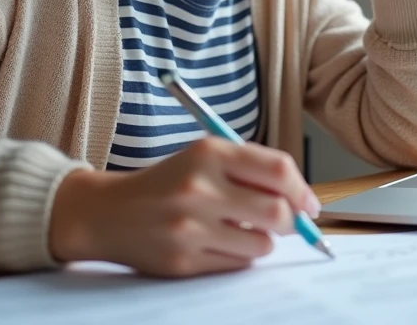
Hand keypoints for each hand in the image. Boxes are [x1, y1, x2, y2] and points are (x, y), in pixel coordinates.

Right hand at [49, 137, 319, 277]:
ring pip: (262, 243)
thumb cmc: (168, 182)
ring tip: (240, 229)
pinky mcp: (183, 260)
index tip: (309, 204)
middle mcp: (199, 188)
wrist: (108, 212)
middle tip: (285, 222)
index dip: (302, 190)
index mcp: (209, 153)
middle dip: (290, 221)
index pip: (278, 170)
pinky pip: (237, 264)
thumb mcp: (205, 156)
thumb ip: (252, 169)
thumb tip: (301, 201)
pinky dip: (239, 255)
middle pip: (277, 211)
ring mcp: (190, 227)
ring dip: (261, 240)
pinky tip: (218, 243)